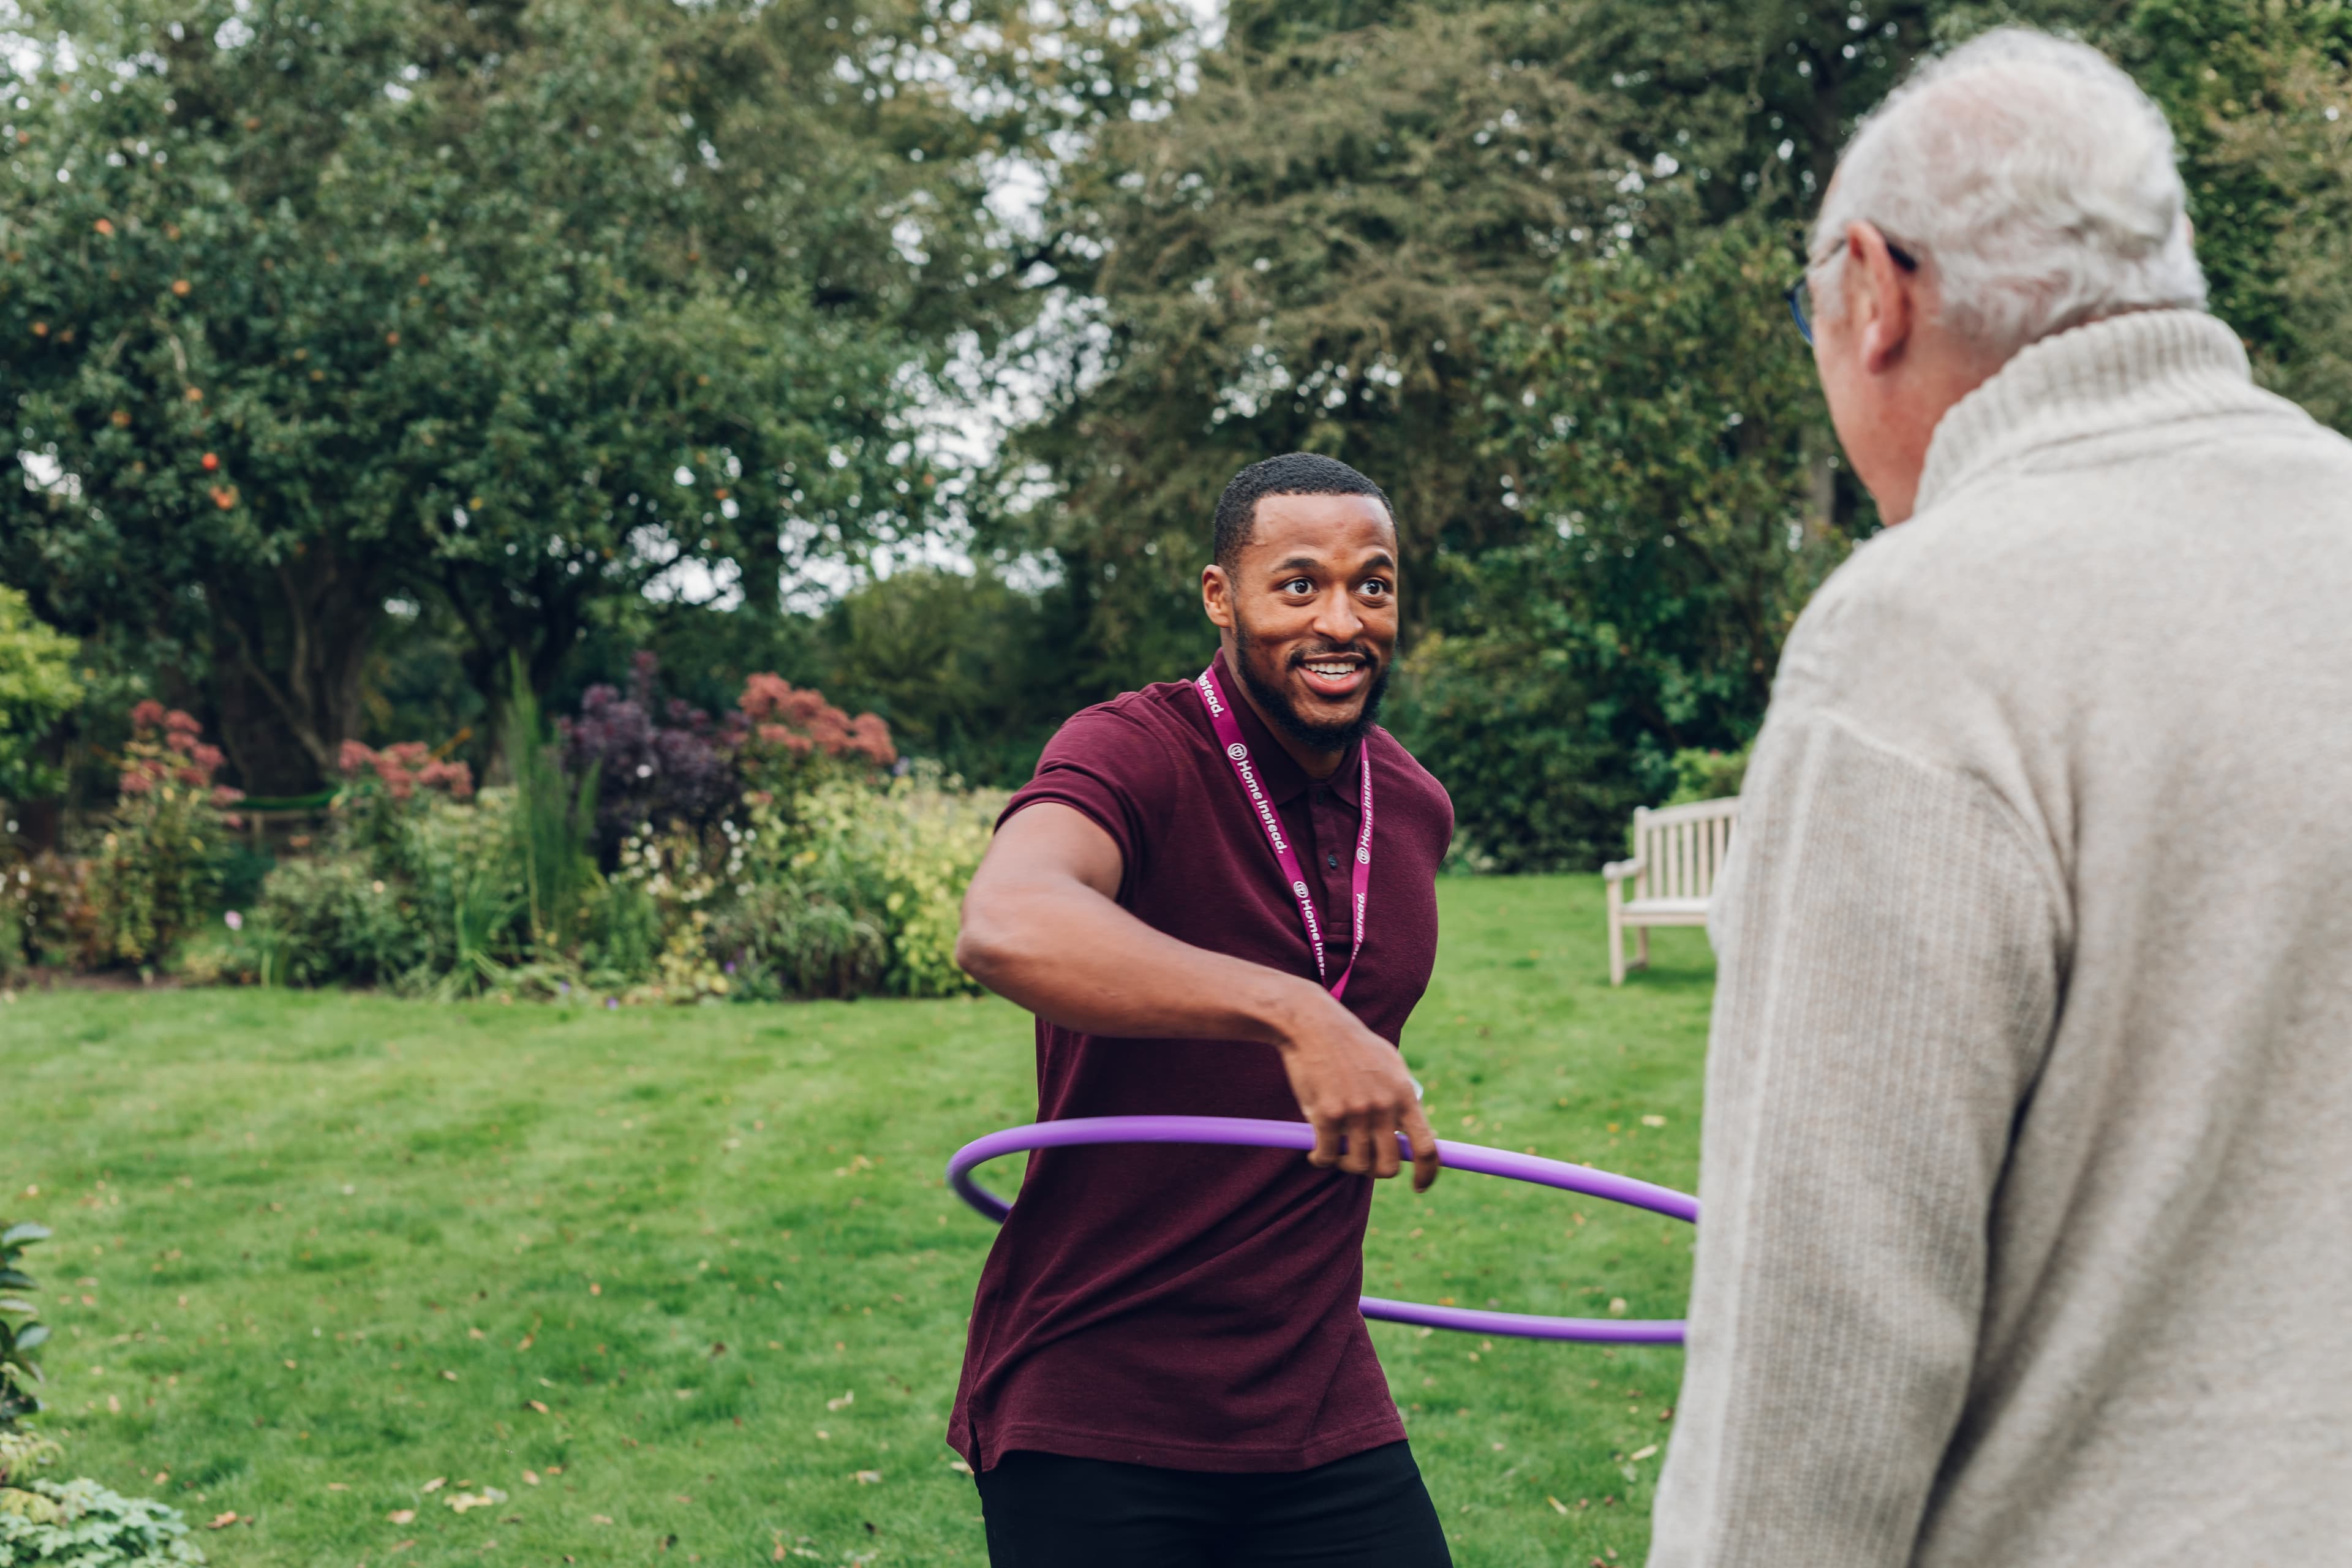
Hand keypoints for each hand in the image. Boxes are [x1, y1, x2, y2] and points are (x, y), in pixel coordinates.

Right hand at [1271, 983, 1439, 1191]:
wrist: (1313, 1025)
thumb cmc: (1351, 1045)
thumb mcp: (1390, 1064)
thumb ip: (1403, 1098)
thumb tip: (1416, 1134)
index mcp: (1404, 1095)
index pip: (1427, 1147)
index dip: (1428, 1174)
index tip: (1421, 1187)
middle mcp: (1384, 1106)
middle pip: (1389, 1166)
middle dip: (1375, 1170)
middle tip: (1361, 1161)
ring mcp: (1356, 1112)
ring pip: (1357, 1165)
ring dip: (1345, 1165)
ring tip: (1335, 1151)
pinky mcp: (1327, 1115)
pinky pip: (1327, 1156)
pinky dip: (1321, 1159)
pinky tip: (1315, 1151)